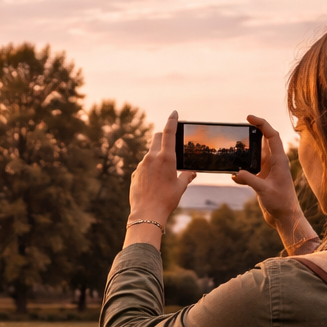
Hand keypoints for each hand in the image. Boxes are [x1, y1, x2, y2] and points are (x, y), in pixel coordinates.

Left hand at [126, 111, 195, 248]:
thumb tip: (192, 172)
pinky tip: (154, 181)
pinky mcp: (134, 173)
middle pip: (157, 138)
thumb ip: (186, 176)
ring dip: (157, 155)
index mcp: (166, 158)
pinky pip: (144, 166)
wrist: (146, 213)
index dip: (172, 121)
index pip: (169, 133)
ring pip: (150, 153)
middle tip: (170, 141)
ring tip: (164, 171)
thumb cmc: (166, 200)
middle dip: (164, 136)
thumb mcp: (180, 187)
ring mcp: (141, 165)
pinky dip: (150, 168)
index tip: (174, 113)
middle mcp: (152, 158)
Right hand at [234, 114, 315, 250]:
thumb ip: (250, 180)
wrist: (285, 217)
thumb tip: (235, 172)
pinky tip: (233, 176)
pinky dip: (242, 171)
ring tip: (235, 147)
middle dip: (255, 132)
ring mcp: (269, 171)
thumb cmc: (281, 203)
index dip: (262, 124)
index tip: (249, 118)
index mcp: (279, 161)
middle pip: (266, 141)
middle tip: (242, 126)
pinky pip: (251, 170)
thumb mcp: (264, 190)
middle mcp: (275, 163)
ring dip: (247, 151)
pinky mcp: (263, 180)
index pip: (272, 136)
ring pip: (257, 155)